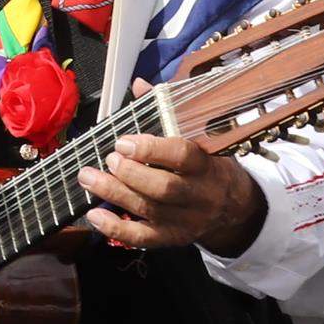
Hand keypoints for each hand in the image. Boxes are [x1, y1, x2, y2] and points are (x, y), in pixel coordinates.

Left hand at [81, 117, 269, 256]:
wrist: (235, 209)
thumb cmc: (209, 167)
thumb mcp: (200, 139)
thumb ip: (168, 112)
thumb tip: (140, 85)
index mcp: (207, 165)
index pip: (182, 156)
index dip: (151, 149)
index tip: (124, 141)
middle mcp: (199, 195)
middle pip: (163, 188)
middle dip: (130, 173)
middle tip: (108, 159)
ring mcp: (185, 220)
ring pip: (149, 210)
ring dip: (114, 194)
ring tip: (88, 177)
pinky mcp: (172, 238)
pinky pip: (142, 238)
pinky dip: (115, 229)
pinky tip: (94, 215)